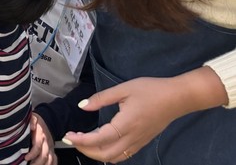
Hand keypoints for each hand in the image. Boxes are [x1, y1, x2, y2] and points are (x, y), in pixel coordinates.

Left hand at [25, 113, 56, 164]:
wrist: (48, 120)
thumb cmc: (37, 121)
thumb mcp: (32, 117)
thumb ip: (31, 120)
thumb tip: (32, 126)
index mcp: (41, 135)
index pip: (38, 146)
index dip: (32, 153)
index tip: (26, 158)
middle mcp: (47, 143)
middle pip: (44, 156)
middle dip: (37, 163)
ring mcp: (50, 148)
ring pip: (50, 160)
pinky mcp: (52, 151)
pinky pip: (54, 160)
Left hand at [63, 74, 216, 161]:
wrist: (177, 98)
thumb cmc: (151, 90)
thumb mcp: (123, 89)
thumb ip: (101, 98)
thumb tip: (82, 106)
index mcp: (126, 124)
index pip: (100, 139)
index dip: (82, 140)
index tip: (68, 136)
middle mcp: (133, 138)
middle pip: (106, 154)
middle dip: (86, 150)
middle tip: (72, 139)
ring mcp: (139, 142)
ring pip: (115, 157)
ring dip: (97, 154)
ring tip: (83, 142)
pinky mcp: (143, 142)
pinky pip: (123, 154)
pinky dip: (109, 153)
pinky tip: (101, 142)